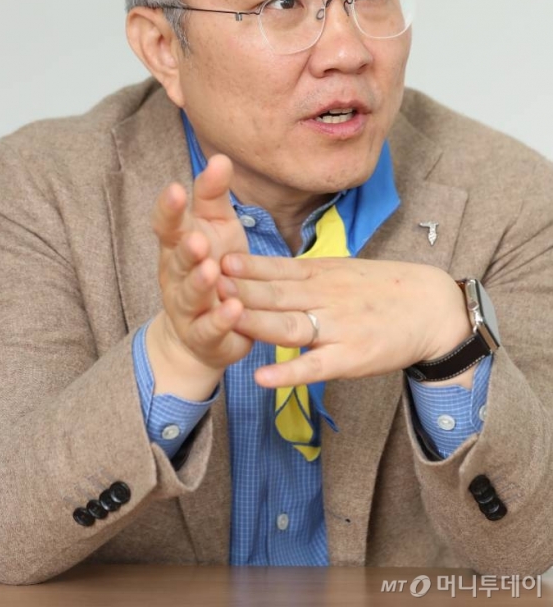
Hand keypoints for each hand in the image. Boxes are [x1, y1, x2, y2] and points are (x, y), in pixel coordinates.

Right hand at [151, 154, 251, 371]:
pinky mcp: (204, 336)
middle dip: (185, 250)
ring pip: (190, 294)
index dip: (169, 209)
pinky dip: (220, 320)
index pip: (167, 225)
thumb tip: (221, 156)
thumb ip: (214, 196)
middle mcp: (175, 275)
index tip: (176, 189)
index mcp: (177, 244)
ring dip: (199, 284)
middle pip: (176, 260)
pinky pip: (210, 328)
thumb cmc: (215, 266)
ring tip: (211, 271)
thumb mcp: (217, 227)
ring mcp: (186, 308)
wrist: (206, 332)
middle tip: (196, 238)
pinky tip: (233, 309)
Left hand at [218, 255, 471, 387]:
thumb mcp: (341, 270)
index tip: (207, 256)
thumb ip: (303, 272)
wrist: (432, 307)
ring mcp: (339, 327)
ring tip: (223, 319)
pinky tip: (262, 377)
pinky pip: (316, 366)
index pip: (275, 268)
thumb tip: (262, 269)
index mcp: (321, 274)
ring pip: (289, 325)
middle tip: (201, 282)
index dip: (242, 266)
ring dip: (254, 323)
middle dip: (237, 290)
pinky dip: (289, 371)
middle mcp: (326, 296)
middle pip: (275, 293)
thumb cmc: (382, 289)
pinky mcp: (353, 357)